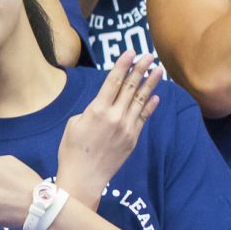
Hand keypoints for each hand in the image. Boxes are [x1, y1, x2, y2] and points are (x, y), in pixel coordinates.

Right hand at [55, 51, 162, 197]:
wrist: (84, 177)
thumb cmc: (72, 150)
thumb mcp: (74, 124)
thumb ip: (90, 111)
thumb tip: (102, 108)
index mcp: (97, 110)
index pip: (113, 81)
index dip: (123, 65)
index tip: (131, 52)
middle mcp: (115, 116)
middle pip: (130, 87)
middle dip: (140, 69)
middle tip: (149, 56)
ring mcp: (127, 128)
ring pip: (141, 100)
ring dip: (150, 84)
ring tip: (158, 70)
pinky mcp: (133, 139)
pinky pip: (143, 117)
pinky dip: (150, 105)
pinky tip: (156, 96)